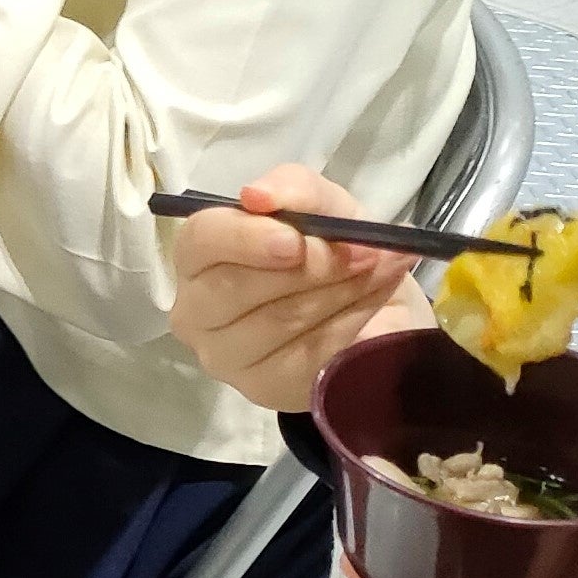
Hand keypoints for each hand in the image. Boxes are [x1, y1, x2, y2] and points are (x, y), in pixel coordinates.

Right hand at [170, 166, 428, 412]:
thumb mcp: (322, 204)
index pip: (201, 242)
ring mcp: (227, 357)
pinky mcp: (263, 389)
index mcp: (199, 255)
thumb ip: (293, 188)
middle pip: (238, 287)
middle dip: (310, 266)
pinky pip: (308, 353)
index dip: (245, 238)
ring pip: (280, 320)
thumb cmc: (327, 247)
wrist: (367, 303)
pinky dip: (350, 321)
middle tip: (366, 250)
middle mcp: (196, 311)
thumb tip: (258, 195)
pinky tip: (373, 302)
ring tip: (380, 268)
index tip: (293, 239)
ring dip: (341, 290)